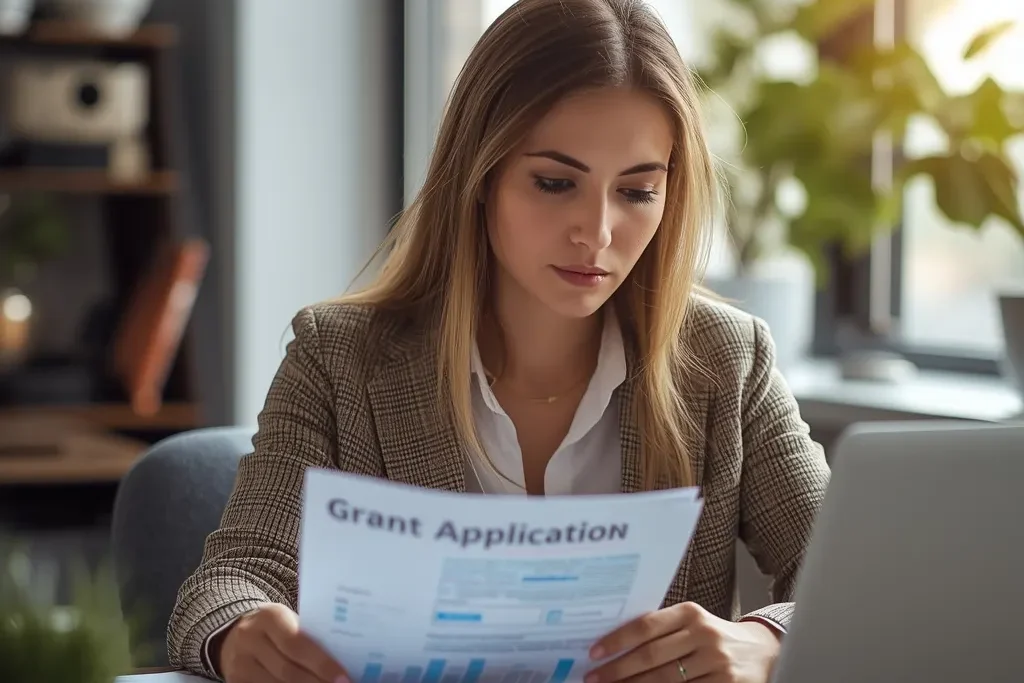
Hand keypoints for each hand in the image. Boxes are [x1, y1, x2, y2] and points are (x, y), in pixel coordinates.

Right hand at [215, 603, 349, 682]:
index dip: (322, 664)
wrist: (235, 635)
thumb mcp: (289, 622)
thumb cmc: (277, 628)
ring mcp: (239, 663)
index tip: (344, 677)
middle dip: (317, 682)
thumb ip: (309, 637)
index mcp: (270, 617)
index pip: (298, 644)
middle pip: (287, 670)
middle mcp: (250, 639)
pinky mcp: (235, 681)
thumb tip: (343, 658)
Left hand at [585, 602, 780, 682]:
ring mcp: (717, 662)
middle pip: (652, 656)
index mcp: (690, 613)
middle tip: (594, 678)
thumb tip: (615, 645)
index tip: (594, 652)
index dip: (617, 640)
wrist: (763, 651)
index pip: (646, 626)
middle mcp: (704, 634)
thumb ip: (662, 630)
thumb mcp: (693, 624)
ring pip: (665, 681)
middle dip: (618, 670)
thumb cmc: (715, 637)